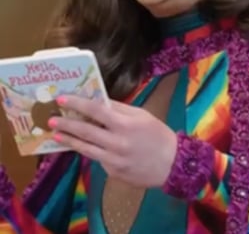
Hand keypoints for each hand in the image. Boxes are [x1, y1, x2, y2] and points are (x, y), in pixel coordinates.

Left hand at [50, 95, 177, 188]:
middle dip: (66, 124)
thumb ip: (120, 110)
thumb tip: (99, 101)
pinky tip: (81, 147)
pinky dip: (88, 151)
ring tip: (57, 135)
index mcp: (126, 124)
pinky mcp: (112, 172)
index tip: (62, 99)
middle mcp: (117, 142)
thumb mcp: (143, 116)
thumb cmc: (159, 135)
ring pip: (85, 148)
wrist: (173, 164)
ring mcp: (113, 160)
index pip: (96, 110)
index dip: (77, 103)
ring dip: (69, 140)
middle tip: (51, 119)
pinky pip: (97, 159)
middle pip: (85, 131)